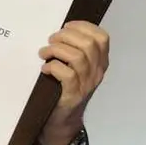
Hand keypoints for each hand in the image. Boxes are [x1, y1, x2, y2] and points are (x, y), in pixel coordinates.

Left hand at [38, 20, 109, 144]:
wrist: (63, 118)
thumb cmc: (66, 86)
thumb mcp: (76, 67)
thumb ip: (74, 50)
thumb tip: (59, 31)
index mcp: (100, 61)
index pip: (102, 38)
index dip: (84, 27)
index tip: (66, 26)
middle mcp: (97, 71)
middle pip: (88, 44)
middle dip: (65, 36)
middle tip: (50, 41)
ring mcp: (86, 84)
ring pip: (77, 57)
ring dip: (55, 50)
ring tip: (44, 53)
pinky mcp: (73, 95)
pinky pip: (66, 74)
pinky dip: (53, 67)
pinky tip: (45, 69)